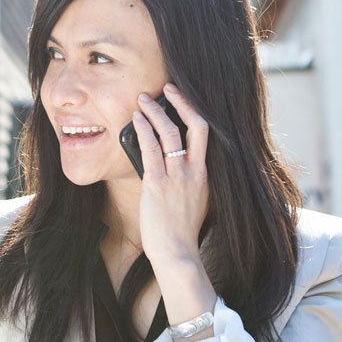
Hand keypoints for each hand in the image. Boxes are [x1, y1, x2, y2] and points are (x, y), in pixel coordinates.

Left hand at [132, 83, 210, 277]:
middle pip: (197, 125)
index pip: (206, 134)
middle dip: (182, 101)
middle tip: (167, 87)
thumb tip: (174, 163)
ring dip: (155, 111)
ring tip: (142, 100)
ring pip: (170, 132)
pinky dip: (143, 129)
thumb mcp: (195, 202)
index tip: (183, 100)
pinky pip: (151, 149)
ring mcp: (177, 177)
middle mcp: (195, 171)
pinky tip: (135, 120)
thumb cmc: (181, 232)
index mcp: (206, 174)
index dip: (195, 111)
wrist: (177, 254)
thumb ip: (189, 181)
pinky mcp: (157, 184)